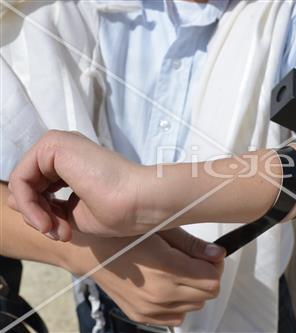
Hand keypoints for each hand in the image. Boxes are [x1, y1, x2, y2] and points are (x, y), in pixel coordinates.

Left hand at [7, 130, 160, 239]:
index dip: (44, 216)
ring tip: (54, 230)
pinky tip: (47, 220)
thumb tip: (13, 201)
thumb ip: (46, 207)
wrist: (139, 201)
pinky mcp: (53, 144)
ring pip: (23, 183)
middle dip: (38, 216)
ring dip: (34, 213)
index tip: (63, 235)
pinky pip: (22, 179)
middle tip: (59, 234)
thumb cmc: (118, 209)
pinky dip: (29, 205)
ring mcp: (58, 144)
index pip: (39, 189)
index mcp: (72, 162)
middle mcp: (64, 149)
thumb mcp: (72, 214)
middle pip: (28, 186)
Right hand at [64, 227, 225, 325]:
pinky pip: (176, 317)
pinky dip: (179, 304)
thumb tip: (219, 254)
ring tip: (179, 271)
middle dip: (208, 277)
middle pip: (208, 295)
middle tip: (196, 261)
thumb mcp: (162, 230)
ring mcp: (150, 309)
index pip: (213, 280)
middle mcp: (160, 294)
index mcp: (167, 269)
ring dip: (194, 290)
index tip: (210, 256)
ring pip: (195, 306)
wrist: (91, 252)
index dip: (216, 266)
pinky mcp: (142, 316)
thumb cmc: (124, 236)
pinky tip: (169, 285)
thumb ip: (193, 245)